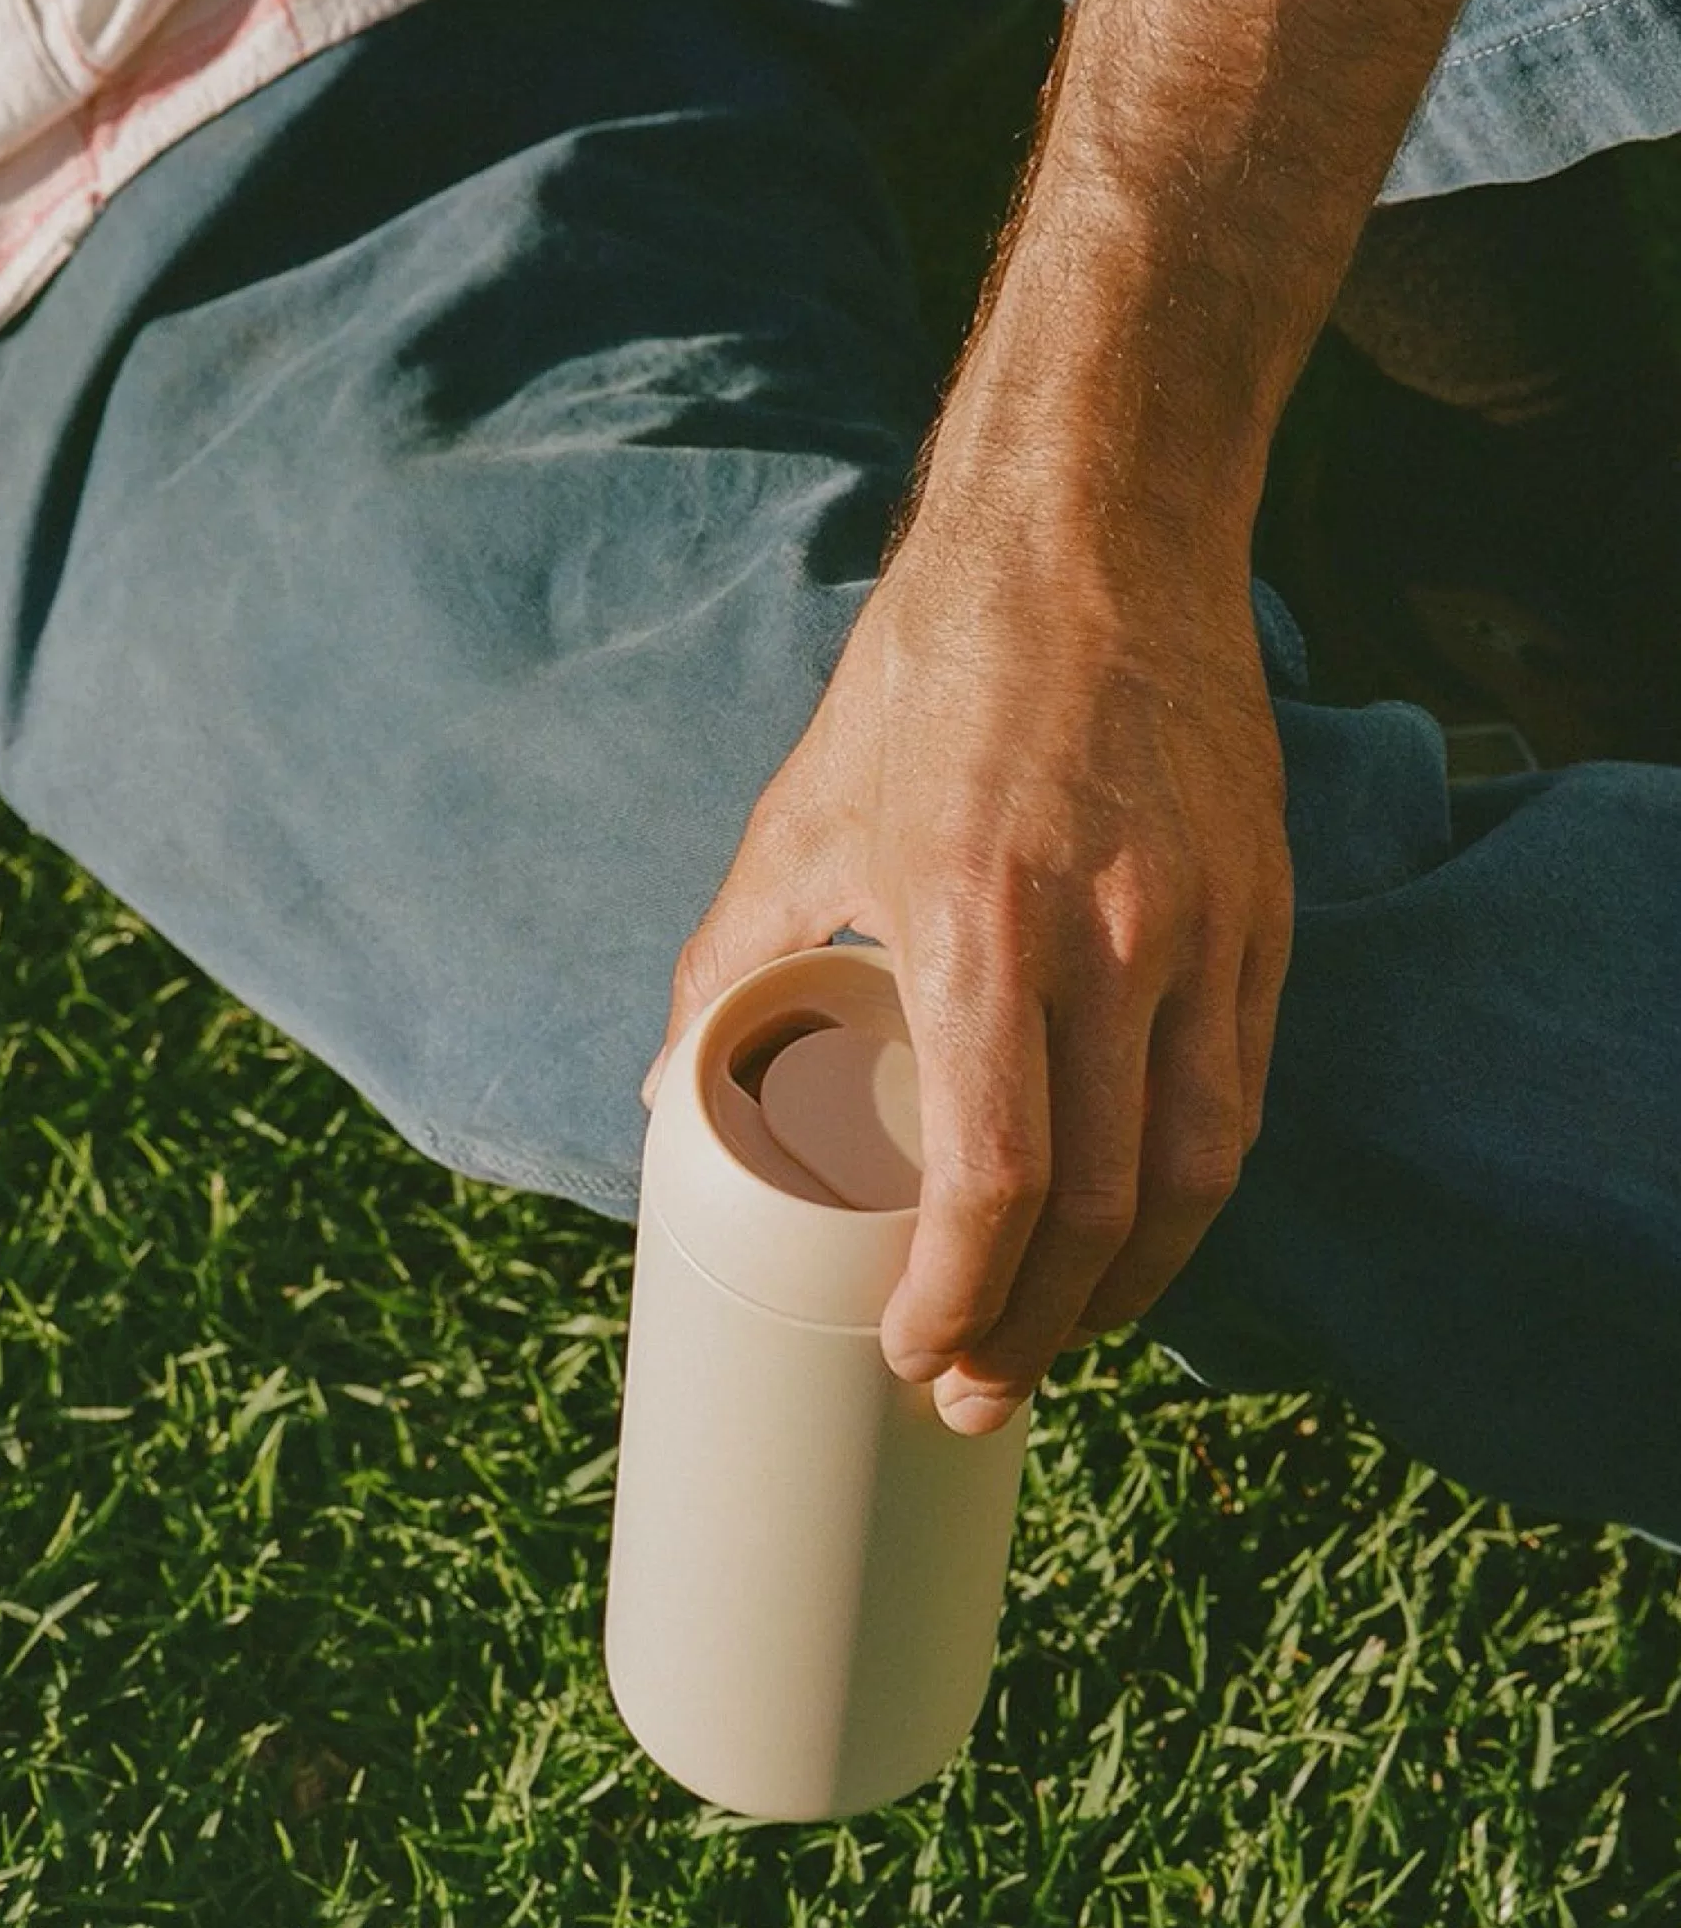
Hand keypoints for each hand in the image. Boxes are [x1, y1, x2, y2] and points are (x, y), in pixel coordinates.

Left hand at [639, 492, 1292, 1433]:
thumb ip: (729, 970)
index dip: (962, 1298)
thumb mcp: (799, 820)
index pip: (999, 1183)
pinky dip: (1188, 1195)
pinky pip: (1238, 1097)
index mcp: (981, 927)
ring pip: (1197, 1174)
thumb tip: (664, 1100)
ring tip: (1061, 1343)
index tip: (916, 1355)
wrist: (1095, 535)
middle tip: (978, 1392)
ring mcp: (1207, 933)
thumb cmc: (929, 680)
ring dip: (1132, 1291)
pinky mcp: (1263, 918)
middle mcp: (1114, 944)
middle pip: (1103, 1210)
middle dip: (1041, 1331)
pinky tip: (1136, 1235)